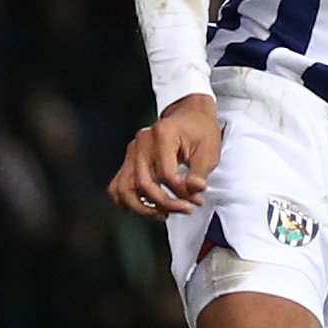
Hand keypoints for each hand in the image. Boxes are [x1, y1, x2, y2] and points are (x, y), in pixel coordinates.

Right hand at [110, 94, 220, 217]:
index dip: (181, 192)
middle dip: (165, 203)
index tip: (195, 199)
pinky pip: (117, 185)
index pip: (166, 174)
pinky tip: (145, 207)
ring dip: (143, 208)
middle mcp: (142, 142)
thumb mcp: (209, 150)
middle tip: (184, 209)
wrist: (190, 114)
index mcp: (163, 134)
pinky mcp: (129, 159)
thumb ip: (200, 173)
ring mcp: (133, 150)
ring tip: (163, 213)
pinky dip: (127, 201)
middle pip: (143, 183)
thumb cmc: (200, 130)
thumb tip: (194, 190)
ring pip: (125, 188)